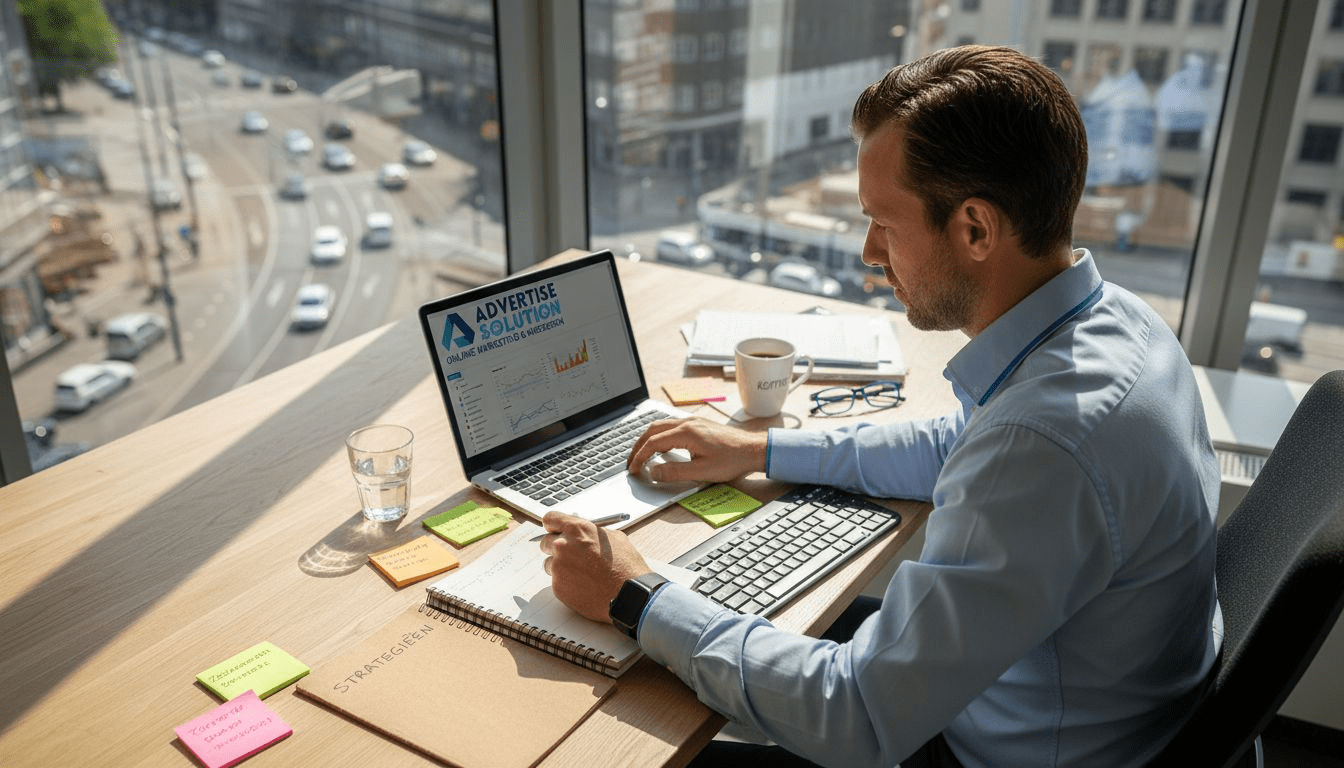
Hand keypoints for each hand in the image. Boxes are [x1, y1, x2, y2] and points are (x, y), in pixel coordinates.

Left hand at [539, 511, 651, 622]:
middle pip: (545, 542)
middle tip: (572, 557)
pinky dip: (567, 584)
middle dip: (556, 548)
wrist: (629, 594)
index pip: (550, 519)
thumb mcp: (615, 538)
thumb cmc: (626, 567)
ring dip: (561, 568)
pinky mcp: (557, 587)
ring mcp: (558, 567)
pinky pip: (556, 582)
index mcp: (577, 529)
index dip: (553, 526)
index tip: (554, 530)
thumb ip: (593, 533)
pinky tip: (584, 587)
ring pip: (550, 564)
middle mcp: (563, 545)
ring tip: (582, 575)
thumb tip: (584, 533)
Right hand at [626, 417, 767, 483]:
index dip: (639, 457)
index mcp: (685, 433)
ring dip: (648, 439)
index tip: (634, 469)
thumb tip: (654, 472)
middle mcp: (687, 423)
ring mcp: (693, 422)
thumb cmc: (732, 460)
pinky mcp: (698, 425)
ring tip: (641, 454)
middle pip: (652, 430)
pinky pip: (671, 426)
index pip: (653, 443)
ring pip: (661, 426)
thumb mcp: (701, 472)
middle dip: (638, 446)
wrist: (753, 449)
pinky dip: (659, 436)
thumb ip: (674, 472)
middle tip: (631, 461)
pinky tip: (661, 447)